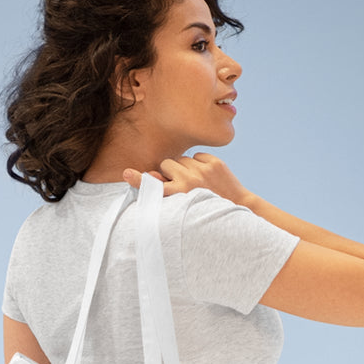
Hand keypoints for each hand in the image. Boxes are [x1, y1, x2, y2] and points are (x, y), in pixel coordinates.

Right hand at [123, 153, 254, 207]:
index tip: (126, 174)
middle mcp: (190, 182)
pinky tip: (206, 175)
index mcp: (180, 195)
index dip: (138, 180)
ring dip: (184, 167)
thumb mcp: (185, 204)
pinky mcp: (214, 162)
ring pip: (181, 159)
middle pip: (166, 164)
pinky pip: (196, 155)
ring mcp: (203, 171)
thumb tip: (150, 176)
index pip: (155, 186)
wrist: (237, 205)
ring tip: (195, 181)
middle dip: (170, 171)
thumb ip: (167, 190)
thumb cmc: (206, 208)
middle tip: (181, 184)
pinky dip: (199, 163)